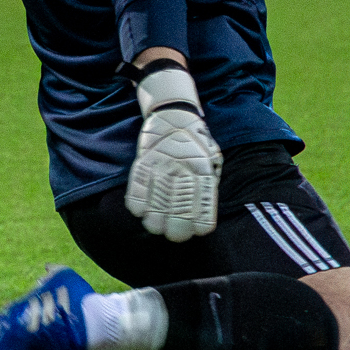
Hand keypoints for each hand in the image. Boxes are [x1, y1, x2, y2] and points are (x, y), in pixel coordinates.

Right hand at [124, 63, 220, 240]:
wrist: (174, 116)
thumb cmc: (196, 142)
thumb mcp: (212, 160)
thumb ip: (209, 185)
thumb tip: (204, 215)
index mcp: (204, 176)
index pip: (204, 217)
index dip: (199, 228)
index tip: (195, 231)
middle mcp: (183, 176)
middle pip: (178, 219)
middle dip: (176, 232)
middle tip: (174, 234)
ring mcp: (161, 171)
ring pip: (155, 213)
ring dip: (155, 223)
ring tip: (157, 225)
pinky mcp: (143, 166)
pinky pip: (137, 196)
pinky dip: (138, 207)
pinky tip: (142, 210)